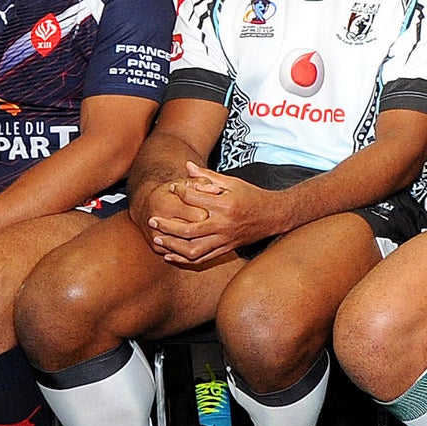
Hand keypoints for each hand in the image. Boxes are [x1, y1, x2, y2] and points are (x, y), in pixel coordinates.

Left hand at [146, 163, 281, 263]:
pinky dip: (184, 259)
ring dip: (172, 246)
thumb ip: (208, 177)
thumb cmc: (252, 196)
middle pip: (188, 230)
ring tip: (157, 239)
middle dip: (167, 226)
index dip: (179, 192)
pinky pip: (202, 259)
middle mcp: (224, 224)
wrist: (274, 216)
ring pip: (193, 249)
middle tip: (152, 221)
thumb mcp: (232, 182)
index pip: (193, 199)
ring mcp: (225, 239)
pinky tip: (170, 255)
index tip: (171, 188)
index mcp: (225, 205)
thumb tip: (187, 166)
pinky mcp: (226, 249)